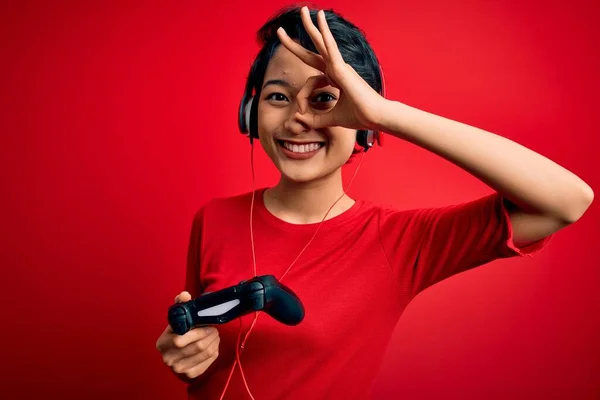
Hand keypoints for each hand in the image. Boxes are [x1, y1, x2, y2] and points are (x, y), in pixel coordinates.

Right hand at [155, 291, 219, 379]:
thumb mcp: (177, 317)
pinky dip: (215, 351)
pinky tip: (213, 344)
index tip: (207, 324)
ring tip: (215, 334)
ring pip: (205, 353)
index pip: (180, 340)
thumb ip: (181, 304)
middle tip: (214, 329)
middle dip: (210, 335)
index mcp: (162, 343)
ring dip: (214, 341)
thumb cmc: (179, 330)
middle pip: (197, 347)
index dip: (198, 332)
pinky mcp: (190, 374)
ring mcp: (179, 368)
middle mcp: (168, 358)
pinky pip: (209, 361)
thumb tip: (185, 295)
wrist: (178, 352)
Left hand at [276, 6, 386, 131]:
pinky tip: (320, 19)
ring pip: (322, 42)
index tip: (301, 112)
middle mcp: (337, 68)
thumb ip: (314, 119)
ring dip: (311, 26)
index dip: (302, 97)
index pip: (310, 82)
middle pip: (313, 51)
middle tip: (280, 30)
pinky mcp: (343, 68)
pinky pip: (331, 47)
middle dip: (297, 40)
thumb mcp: (331, 119)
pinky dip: (326, 34)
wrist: (375, 116)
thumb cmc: (359, 115)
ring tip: (303, 10)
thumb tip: (299, 120)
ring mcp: (340, 66)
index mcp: (335, 78)